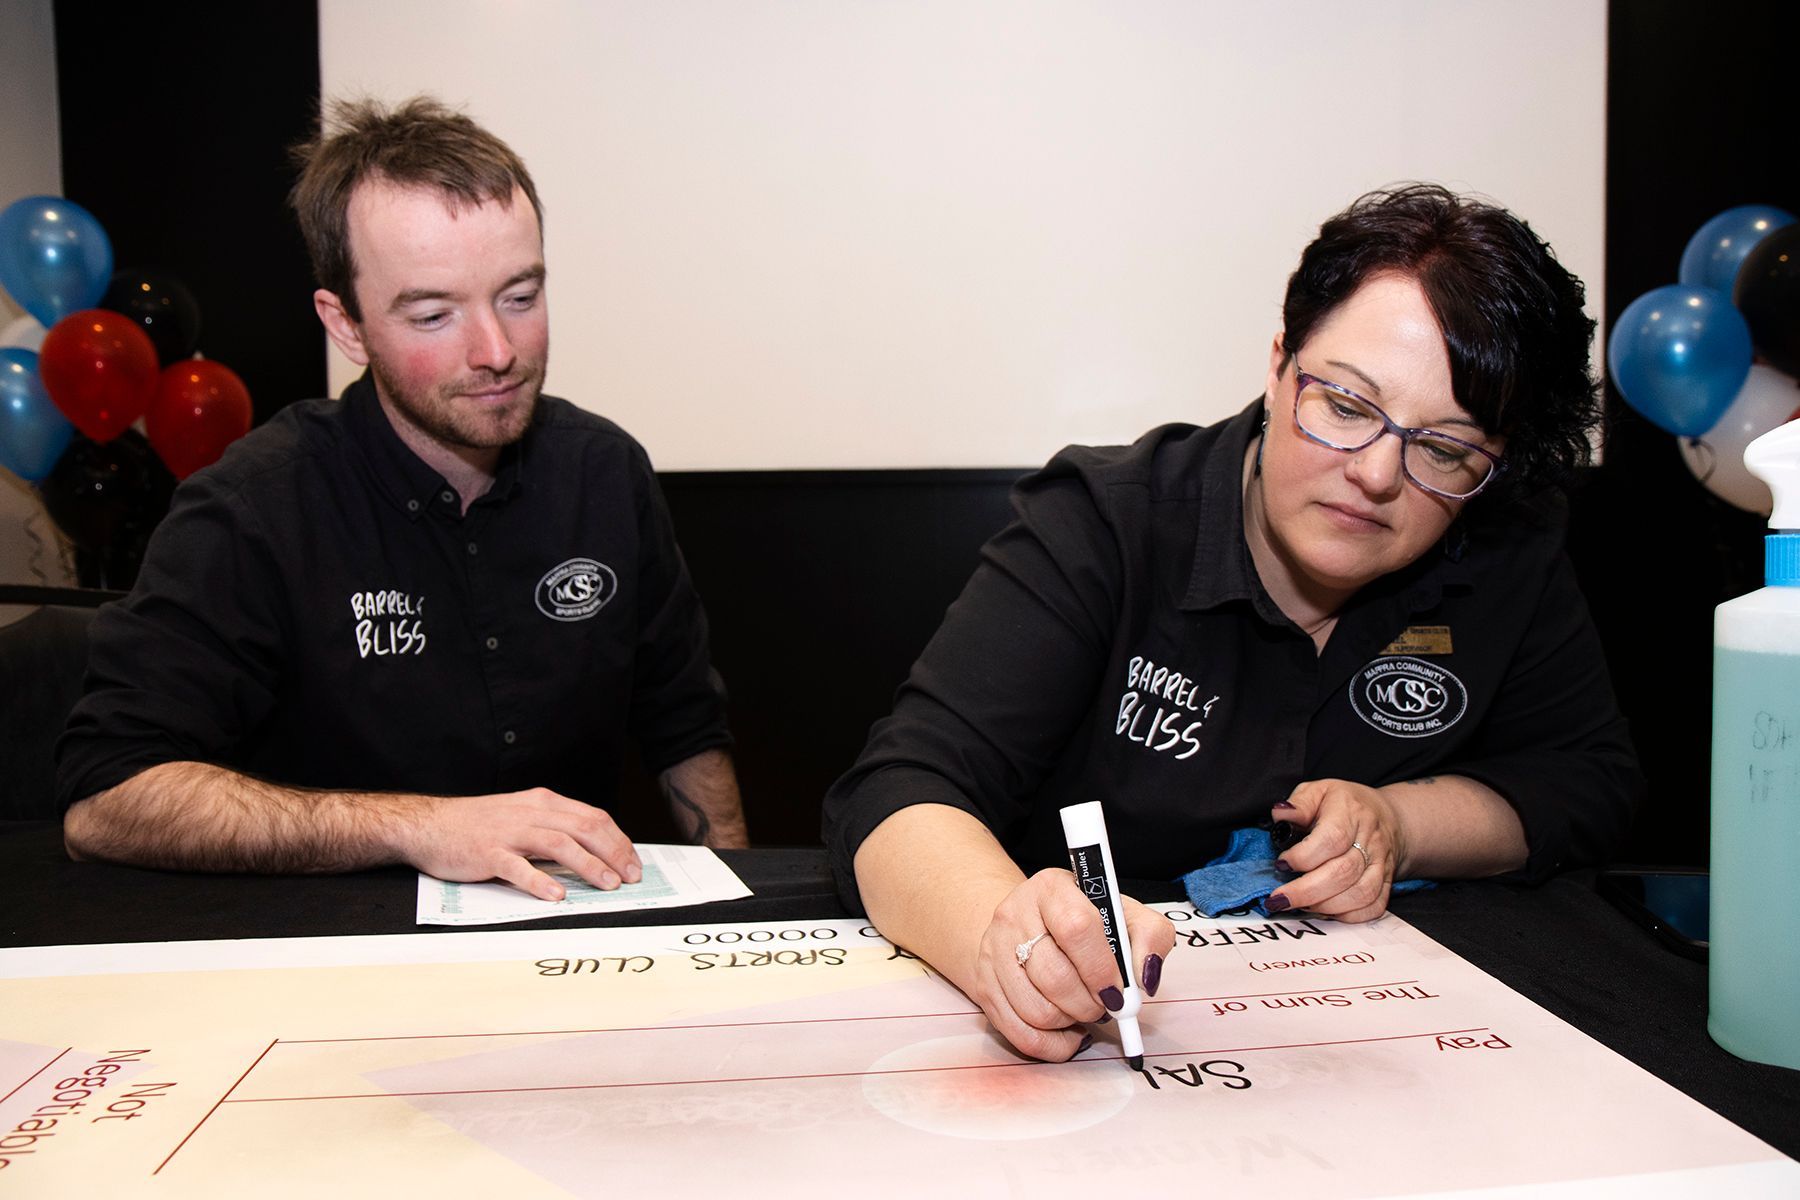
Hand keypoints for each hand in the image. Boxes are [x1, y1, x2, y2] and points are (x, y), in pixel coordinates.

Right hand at [394, 789, 642, 901]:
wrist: (428, 824)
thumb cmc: (477, 825)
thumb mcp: (522, 816)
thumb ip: (553, 827)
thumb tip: (592, 851)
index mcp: (543, 803)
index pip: (593, 817)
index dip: (618, 840)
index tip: (634, 863)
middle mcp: (530, 813)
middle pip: (584, 828)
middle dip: (614, 853)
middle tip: (631, 877)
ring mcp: (509, 832)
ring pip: (559, 844)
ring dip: (588, 865)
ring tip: (608, 884)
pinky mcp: (488, 853)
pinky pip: (518, 867)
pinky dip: (540, 881)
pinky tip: (557, 896)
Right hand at [969, 869, 1174, 1061]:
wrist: (1030, 922)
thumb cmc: (1085, 921)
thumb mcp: (1124, 915)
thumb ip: (1151, 937)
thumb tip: (1146, 977)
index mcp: (1051, 888)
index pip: (1075, 927)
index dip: (1100, 968)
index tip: (1118, 991)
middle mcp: (1014, 915)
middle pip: (1053, 976)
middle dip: (1089, 1004)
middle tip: (1105, 1005)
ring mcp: (993, 951)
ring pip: (1037, 1011)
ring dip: (1071, 1022)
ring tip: (1083, 1009)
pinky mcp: (984, 985)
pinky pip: (1021, 1034)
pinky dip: (1053, 1044)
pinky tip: (1067, 1029)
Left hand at [1267, 778, 1408, 922]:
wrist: (1388, 818)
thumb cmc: (1345, 805)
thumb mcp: (1318, 791)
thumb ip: (1298, 804)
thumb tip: (1281, 816)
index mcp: (1350, 813)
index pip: (1332, 839)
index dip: (1304, 856)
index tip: (1282, 863)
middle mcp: (1370, 840)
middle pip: (1343, 872)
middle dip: (1306, 891)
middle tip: (1280, 898)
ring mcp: (1381, 864)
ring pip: (1360, 894)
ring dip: (1325, 906)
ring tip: (1299, 905)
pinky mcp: (1386, 884)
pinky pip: (1372, 908)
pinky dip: (1347, 915)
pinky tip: (1324, 910)